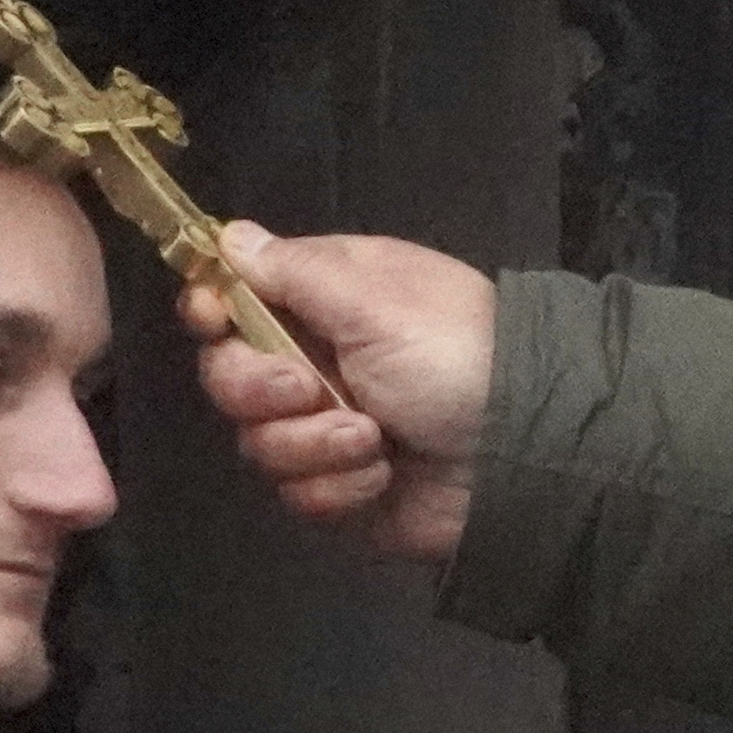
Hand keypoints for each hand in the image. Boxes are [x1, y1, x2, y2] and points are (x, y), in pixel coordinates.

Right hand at [187, 224, 496, 568]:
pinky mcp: (340, 490)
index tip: (214, 318)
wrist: (520, 451)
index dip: (212, 312)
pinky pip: (298, 496)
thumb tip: (229, 236)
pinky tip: (384, 476)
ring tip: (373, 438)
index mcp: (322, 302)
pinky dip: (340, 488)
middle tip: (312, 389)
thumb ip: (293, 271)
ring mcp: (324, 431)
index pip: (232, 301)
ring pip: (258, 445)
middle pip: (228, 378)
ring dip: (313, 444)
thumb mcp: (374, 299)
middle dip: (260, 388)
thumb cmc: (453, 354)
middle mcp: (314, 363)